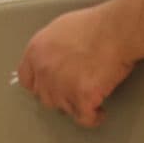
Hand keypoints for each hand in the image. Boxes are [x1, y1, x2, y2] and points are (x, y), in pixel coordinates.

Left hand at [15, 6, 135, 127]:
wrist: (116, 30)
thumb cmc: (96, 24)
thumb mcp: (61, 28)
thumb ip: (50, 49)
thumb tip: (53, 59)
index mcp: (36, 51)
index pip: (27, 79)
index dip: (40, 84)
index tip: (48, 87)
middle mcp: (44, 71)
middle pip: (45, 97)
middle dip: (59, 96)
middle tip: (74, 91)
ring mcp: (61, 86)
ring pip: (64, 108)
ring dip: (76, 105)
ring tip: (90, 99)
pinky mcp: (81, 97)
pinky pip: (85, 117)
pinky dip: (93, 117)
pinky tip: (99, 112)